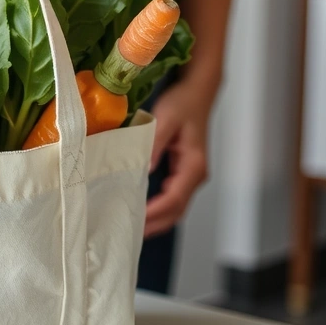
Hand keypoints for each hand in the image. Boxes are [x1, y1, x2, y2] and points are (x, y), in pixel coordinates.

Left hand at [144, 79, 213, 238]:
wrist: (198, 92)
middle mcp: (196, 176)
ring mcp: (191, 176)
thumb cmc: (182, 103)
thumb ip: (154, 143)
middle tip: (127, 232)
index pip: (174, 198)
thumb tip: (143, 169)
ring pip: (176, 208)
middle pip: (176, 210)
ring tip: (130, 227)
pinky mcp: (183, 173)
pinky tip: (140, 211)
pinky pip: (172, 198)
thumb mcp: (166, 119)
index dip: (154, 211)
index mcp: (194, 166)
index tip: (134, 218)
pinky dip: (158, 209)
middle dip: (154, 224)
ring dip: (156, 220)